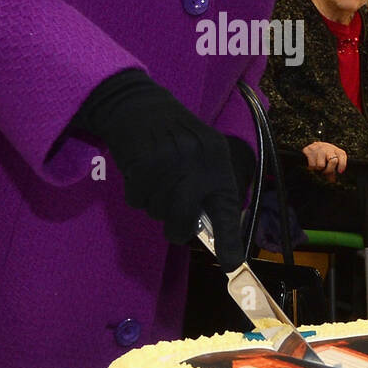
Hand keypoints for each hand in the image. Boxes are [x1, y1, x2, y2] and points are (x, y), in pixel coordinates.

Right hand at [72, 70, 245, 270]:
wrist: (138, 104)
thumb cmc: (176, 134)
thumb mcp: (204, 151)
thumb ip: (209, 188)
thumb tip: (210, 230)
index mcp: (217, 160)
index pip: (226, 207)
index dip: (228, 239)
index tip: (230, 264)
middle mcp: (195, 161)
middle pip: (184, 219)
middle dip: (177, 229)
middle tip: (174, 225)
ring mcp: (167, 162)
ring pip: (158, 211)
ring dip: (155, 205)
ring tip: (157, 180)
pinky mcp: (141, 164)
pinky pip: (138, 200)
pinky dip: (137, 194)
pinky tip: (142, 173)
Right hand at [302, 142, 346, 177]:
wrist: (305, 151)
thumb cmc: (320, 159)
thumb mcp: (328, 163)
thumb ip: (332, 171)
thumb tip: (333, 180)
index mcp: (334, 150)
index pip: (341, 154)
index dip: (342, 163)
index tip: (340, 171)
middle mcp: (326, 147)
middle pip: (333, 161)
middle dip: (329, 170)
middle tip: (325, 173)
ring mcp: (317, 148)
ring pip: (321, 165)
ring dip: (318, 169)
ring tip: (316, 166)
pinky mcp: (308, 150)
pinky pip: (312, 165)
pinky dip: (311, 168)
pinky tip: (311, 164)